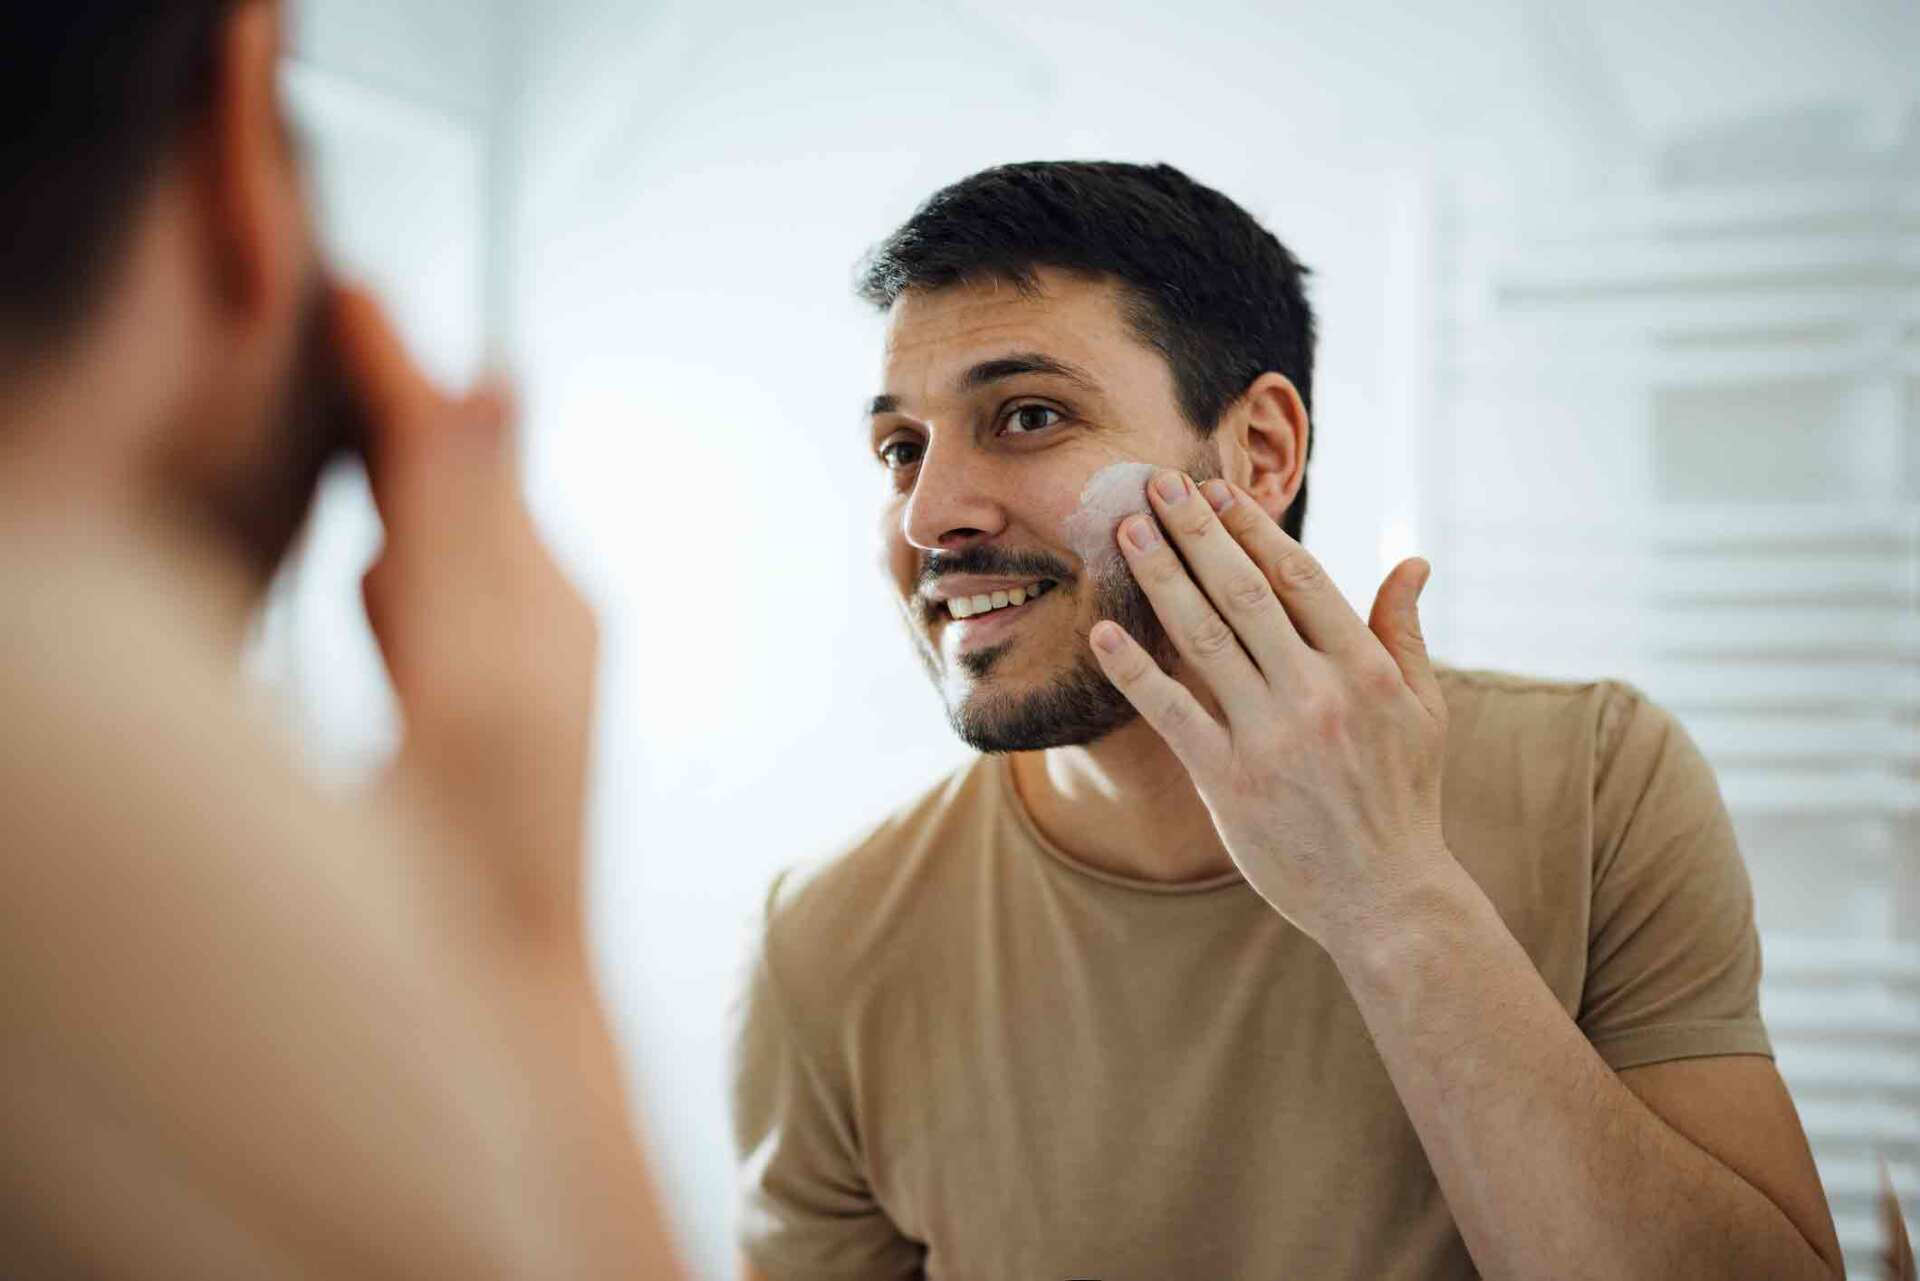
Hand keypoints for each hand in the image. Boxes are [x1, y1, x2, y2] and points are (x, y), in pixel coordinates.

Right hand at [331, 283, 598, 951]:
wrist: (512, 992)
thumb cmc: (478, 861)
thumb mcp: (465, 686)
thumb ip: (468, 535)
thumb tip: (498, 382)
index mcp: (535, 600)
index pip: (461, 447)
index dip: (396, 369)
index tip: (346, 283)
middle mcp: (551, 620)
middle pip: (463, 479)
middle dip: (401, 409)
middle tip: (342, 322)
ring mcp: (533, 670)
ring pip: (453, 542)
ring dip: (402, 488)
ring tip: (344, 421)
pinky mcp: (506, 715)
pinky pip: (451, 611)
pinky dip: (407, 577)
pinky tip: (377, 587)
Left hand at [1087, 469, 1454, 948]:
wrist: (1385, 896)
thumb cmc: (1403, 795)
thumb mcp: (1422, 709)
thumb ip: (1403, 632)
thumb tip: (1412, 561)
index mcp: (1363, 669)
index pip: (1298, 577)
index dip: (1251, 528)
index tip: (1215, 489)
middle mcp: (1315, 694)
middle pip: (1242, 594)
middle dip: (1195, 532)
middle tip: (1155, 484)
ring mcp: (1269, 737)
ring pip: (1203, 640)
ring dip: (1161, 579)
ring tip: (1126, 533)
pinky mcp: (1228, 781)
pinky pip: (1171, 714)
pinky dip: (1135, 671)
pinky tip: (1104, 632)